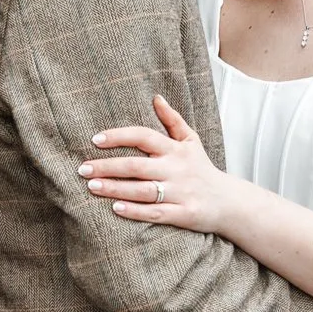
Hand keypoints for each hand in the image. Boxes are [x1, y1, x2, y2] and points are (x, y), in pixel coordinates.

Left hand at [79, 95, 233, 234]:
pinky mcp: (184, 214)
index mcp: (176, 150)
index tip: (95, 139)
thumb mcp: (191, 141)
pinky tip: (115, 209)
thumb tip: (156, 97)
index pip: (144, 137)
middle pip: (137, 166)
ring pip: (143, 190)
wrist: (229, 202)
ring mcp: (181, 192)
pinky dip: (135, 211)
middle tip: (83, 169)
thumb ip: (172, 120)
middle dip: (108, 167)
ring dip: (115, 189)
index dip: (119, 136)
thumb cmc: (202, 169)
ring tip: (92, 187)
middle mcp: (177, 169)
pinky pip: (156, 213)